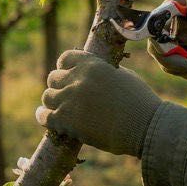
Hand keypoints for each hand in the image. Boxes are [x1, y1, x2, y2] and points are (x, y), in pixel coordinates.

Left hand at [36, 50, 162, 156]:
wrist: (143, 126)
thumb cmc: (139, 102)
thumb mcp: (123, 76)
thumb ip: (104, 73)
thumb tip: (95, 76)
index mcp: (92, 64)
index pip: (65, 58)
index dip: (64, 68)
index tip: (66, 74)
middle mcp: (77, 78)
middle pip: (53, 78)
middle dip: (59, 86)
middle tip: (65, 95)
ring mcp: (69, 99)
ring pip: (47, 96)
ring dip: (52, 102)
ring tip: (55, 108)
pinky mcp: (65, 120)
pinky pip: (44, 116)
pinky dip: (43, 116)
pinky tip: (44, 117)